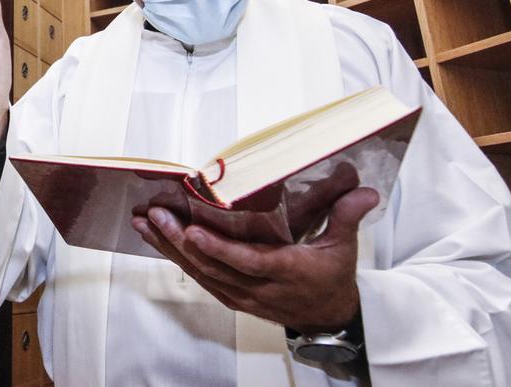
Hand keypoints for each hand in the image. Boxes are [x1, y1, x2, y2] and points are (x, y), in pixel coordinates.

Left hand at [132, 188, 378, 332]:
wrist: (328, 318)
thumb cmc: (331, 276)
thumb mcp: (344, 247)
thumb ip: (348, 216)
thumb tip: (366, 191)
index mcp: (287, 272)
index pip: (247, 262)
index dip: (218, 248)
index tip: (193, 230)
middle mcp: (259, 288)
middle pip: (213, 266)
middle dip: (179, 241)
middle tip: (155, 216)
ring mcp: (242, 295)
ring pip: (200, 272)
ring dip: (169, 248)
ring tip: (145, 223)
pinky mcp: (231, 296)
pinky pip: (200, 278)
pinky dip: (177, 258)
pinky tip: (157, 240)